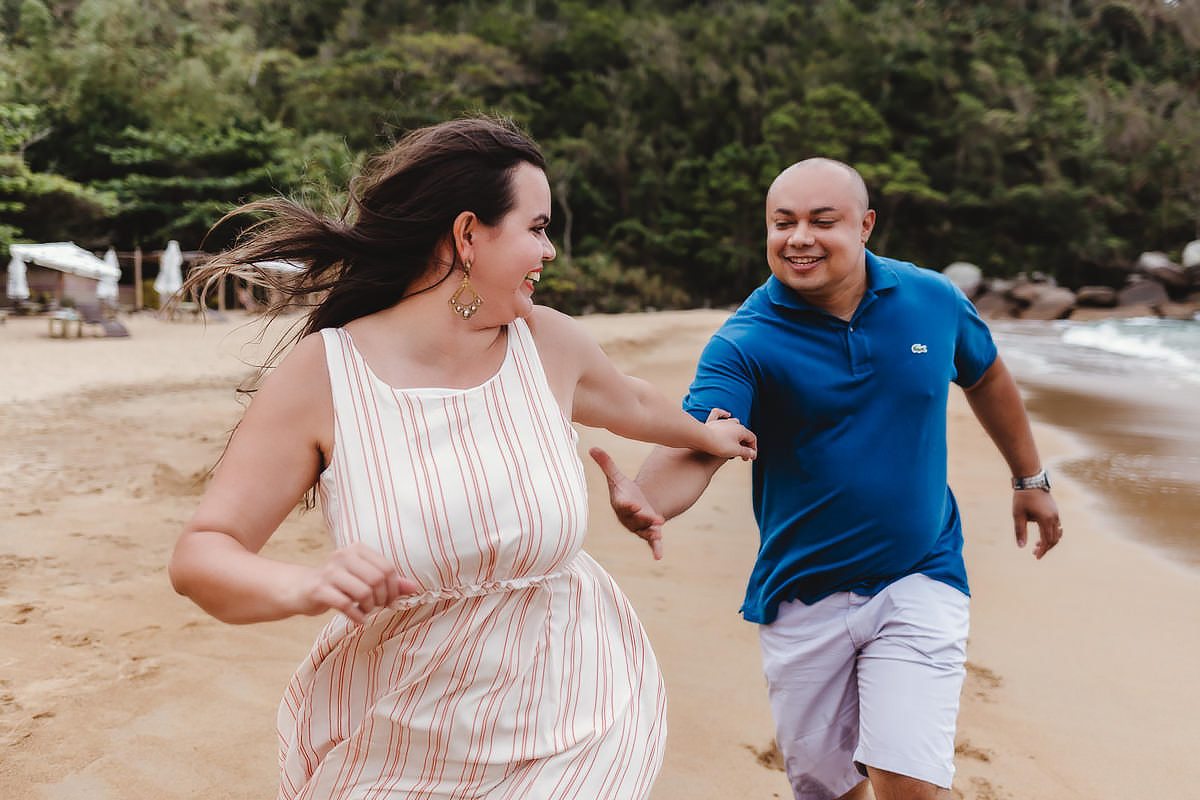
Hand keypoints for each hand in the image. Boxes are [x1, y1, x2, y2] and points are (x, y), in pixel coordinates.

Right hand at [293, 543, 421, 623]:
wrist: (300, 589)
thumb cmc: (338, 584)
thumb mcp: (363, 579)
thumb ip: (389, 582)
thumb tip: (414, 587)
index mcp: (356, 549)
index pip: (387, 568)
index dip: (394, 588)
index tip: (391, 601)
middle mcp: (343, 555)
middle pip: (377, 579)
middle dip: (382, 598)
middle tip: (378, 607)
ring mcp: (329, 572)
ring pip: (363, 592)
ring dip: (369, 608)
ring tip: (366, 611)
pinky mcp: (318, 589)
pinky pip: (345, 604)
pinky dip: (357, 616)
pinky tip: (359, 619)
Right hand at [589, 446, 666, 559]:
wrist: (636, 505)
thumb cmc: (624, 491)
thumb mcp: (616, 477)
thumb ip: (606, 464)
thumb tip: (591, 447)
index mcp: (620, 504)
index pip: (622, 505)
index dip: (627, 505)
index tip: (632, 503)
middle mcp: (629, 517)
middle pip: (635, 519)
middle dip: (642, 518)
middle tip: (651, 515)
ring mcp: (639, 526)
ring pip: (644, 530)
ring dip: (651, 531)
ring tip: (659, 529)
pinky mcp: (649, 532)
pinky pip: (651, 542)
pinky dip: (655, 548)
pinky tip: (658, 557)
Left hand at [704, 407, 756, 460]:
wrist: (703, 439)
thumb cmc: (719, 445)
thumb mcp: (736, 451)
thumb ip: (746, 452)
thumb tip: (753, 453)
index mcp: (741, 430)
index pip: (752, 439)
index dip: (753, 449)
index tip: (751, 458)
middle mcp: (734, 424)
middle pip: (744, 433)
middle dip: (745, 445)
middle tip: (744, 456)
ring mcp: (723, 422)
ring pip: (735, 424)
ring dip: (738, 433)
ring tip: (737, 443)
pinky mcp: (713, 422)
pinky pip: (719, 414)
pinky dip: (724, 414)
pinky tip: (727, 415)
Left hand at [1013, 489, 1061, 558]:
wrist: (1030, 481)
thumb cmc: (1022, 498)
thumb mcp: (1018, 515)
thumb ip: (1020, 531)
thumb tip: (1021, 546)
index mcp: (1045, 519)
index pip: (1047, 540)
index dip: (1042, 550)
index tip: (1036, 556)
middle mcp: (1054, 518)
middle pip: (1054, 539)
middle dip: (1045, 548)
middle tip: (1035, 553)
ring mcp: (1056, 514)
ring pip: (1057, 533)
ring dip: (1049, 541)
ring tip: (1037, 545)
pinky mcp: (1055, 511)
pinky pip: (1057, 527)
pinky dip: (1051, 534)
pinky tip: (1042, 536)